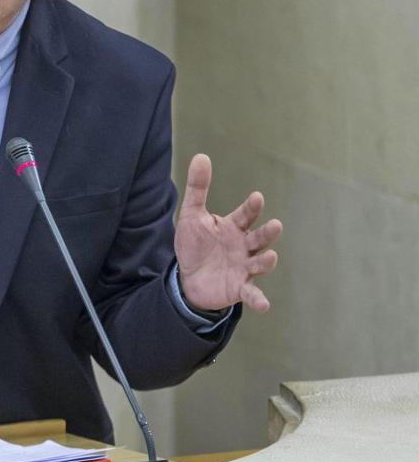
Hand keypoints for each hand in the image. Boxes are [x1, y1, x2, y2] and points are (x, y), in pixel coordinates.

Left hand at [174, 154, 281, 313]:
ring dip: (266, 261)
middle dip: (266, 233)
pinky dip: (258, 299)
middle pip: (259, 238)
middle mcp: (244, 246)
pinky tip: (265, 305)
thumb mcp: (192, 215)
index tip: (256, 197)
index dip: (251, 207)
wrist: (188, 277)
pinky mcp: (239, 288)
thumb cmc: (195, 244)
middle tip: (274, 226)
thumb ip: (198, 188)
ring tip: (269, 258)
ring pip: (260, 263)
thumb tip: (201, 156)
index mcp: (234, 227)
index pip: (245, 215)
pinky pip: (252, 294)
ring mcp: (244, 267)